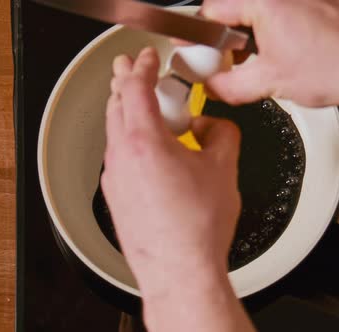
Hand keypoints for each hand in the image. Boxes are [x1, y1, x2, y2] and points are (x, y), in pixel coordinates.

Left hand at [102, 47, 241, 296]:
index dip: (143, 66)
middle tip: (130, 68)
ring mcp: (114, 179)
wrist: (179, 270)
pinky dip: (127, 140)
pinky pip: (117, 157)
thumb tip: (215, 127)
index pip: (136, 88)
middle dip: (124, 81)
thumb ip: (222, 134)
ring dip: (124, 111)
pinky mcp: (115, 197)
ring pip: (114, 132)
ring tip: (139, 105)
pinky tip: (145, 149)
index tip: (147, 58)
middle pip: (116, 105)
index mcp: (145, 142)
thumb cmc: (196, 229)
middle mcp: (122, 158)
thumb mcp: (224, 169)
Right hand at [201, 0, 338, 106]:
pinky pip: (288, 5)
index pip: (211, 10)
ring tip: (277, 53)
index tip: (199, 46)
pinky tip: (298, 45)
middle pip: (237, 6)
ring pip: (263, 6)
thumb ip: (229, 86)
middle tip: (240, 57)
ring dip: (258, 28)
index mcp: (265, 0)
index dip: (200, 33)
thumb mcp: (271, 83)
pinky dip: (282, 21)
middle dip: (232, 33)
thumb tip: (215, 85)